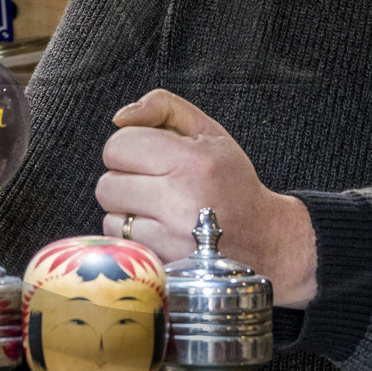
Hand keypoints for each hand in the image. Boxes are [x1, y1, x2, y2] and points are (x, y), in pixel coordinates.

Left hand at [97, 90, 316, 305]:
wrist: (264, 238)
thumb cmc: (231, 180)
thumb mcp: (208, 131)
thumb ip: (163, 107)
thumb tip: (120, 117)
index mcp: (190, 161)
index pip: (118, 146)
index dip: (129, 148)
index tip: (149, 157)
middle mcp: (180, 199)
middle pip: (107, 184)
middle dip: (125, 180)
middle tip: (155, 184)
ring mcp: (171, 238)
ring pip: (112, 217)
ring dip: (129, 212)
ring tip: (160, 209)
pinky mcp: (166, 264)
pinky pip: (124, 244)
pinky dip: (135, 236)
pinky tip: (161, 230)